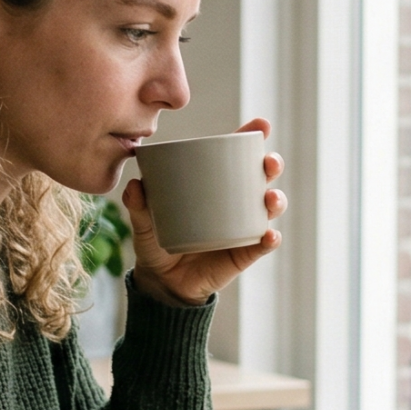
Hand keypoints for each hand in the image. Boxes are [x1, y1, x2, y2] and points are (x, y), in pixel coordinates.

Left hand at [123, 118, 285, 307]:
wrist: (162, 283)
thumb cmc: (157, 243)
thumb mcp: (144, 223)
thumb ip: (139, 206)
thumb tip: (135, 185)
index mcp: (214, 185)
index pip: (236, 157)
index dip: (252, 139)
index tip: (261, 126)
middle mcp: (235, 202)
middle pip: (261, 178)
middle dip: (271, 165)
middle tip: (269, 162)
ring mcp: (242, 227)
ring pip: (268, 209)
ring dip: (275, 200)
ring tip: (270, 199)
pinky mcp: (243, 254)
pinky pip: (262, 245)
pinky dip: (269, 239)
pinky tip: (269, 235)